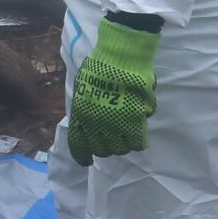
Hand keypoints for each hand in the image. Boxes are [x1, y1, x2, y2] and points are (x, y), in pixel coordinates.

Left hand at [67, 15, 159, 165]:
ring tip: (125, 138)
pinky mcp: (135, 120)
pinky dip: (138, 141)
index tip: (86, 160)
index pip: (78, 144)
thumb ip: (84, 106)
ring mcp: (116, 123)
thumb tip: (84, 119)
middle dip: (105, 148)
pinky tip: (138, 137)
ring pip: (121, 148)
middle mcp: (96, 123)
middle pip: (102, 149)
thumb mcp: (82, 88)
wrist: (120, 58)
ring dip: (122, 145)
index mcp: (81, 114)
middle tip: (110, 142)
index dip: (82, 155)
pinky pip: (138, 142)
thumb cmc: (99, 67)